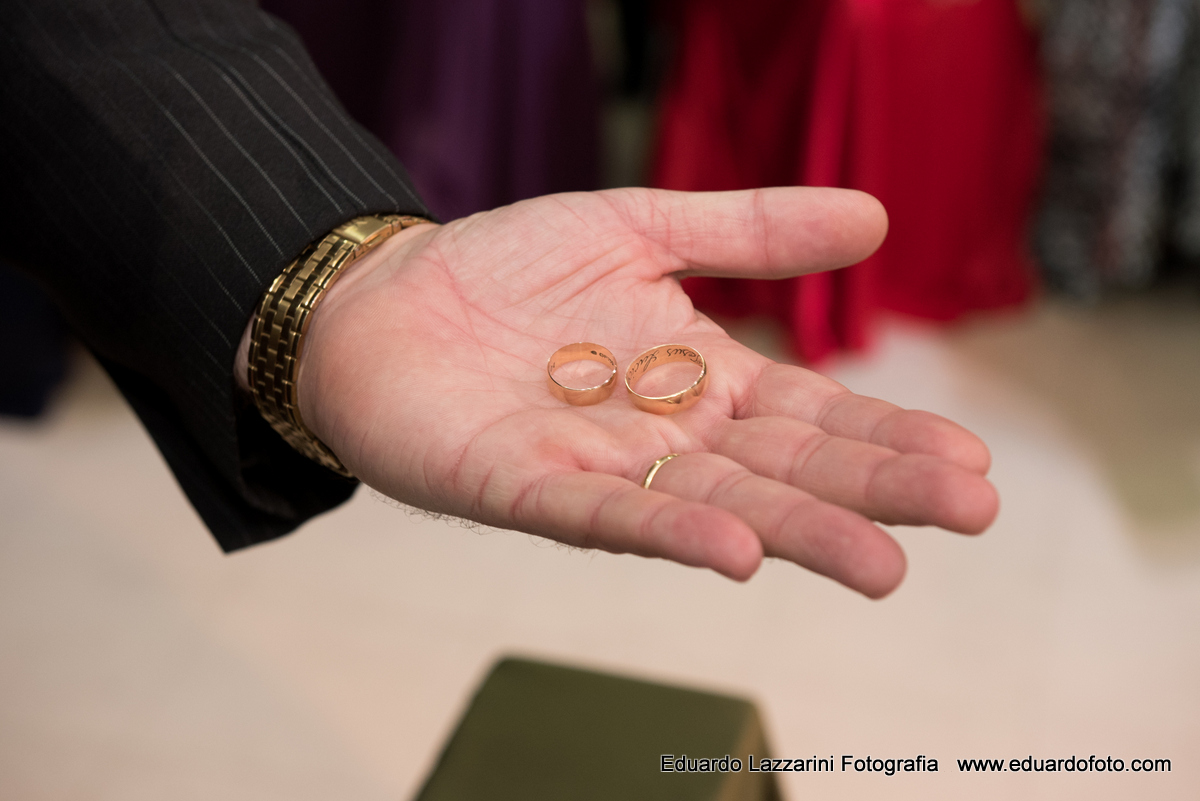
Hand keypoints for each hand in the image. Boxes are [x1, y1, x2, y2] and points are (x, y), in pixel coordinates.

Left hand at [297, 188, 997, 596]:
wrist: (382, 299)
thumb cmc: (506, 268)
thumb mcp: (639, 225)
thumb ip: (748, 231)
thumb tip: (876, 217)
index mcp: (700, 377)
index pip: (811, 413)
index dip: (886, 434)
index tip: (972, 460)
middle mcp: (665, 435)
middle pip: (783, 468)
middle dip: (874, 491)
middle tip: (969, 513)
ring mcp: (601, 467)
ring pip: (714, 503)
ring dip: (798, 533)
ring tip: (885, 564)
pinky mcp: (526, 489)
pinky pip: (605, 515)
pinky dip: (669, 530)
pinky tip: (736, 550)